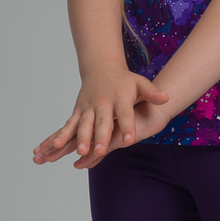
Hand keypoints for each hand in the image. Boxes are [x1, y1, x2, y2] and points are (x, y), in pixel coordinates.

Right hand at [33, 70, 168, 169]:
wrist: (101, 68)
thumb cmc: (124, 80)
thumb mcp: (140, 83)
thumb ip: (152, 92)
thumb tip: (165, 98)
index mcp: (119, 98)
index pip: (125, 114)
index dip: (127, 126)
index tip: (130, 139)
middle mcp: (103, 103)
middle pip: (102, 122)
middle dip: (101, 137)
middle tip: (101, 151)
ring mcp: (88, 107)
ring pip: (83, 125)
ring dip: (80, 138)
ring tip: (80, 152)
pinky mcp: (78, 111)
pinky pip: (68, 125)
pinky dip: (61, 135)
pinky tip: (54, 148)